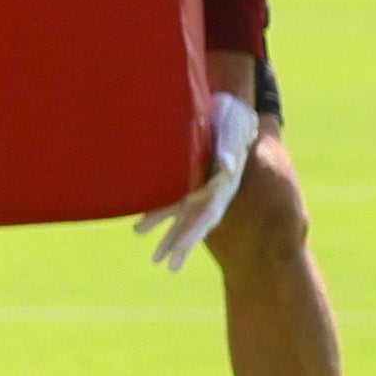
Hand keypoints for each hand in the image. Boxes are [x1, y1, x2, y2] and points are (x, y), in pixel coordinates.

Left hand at [138, 91, 262, 271]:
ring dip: (169, 236)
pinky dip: (157, 213)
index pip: (209, 211)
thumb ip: (229, 148)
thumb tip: (226, 167)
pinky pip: (171, 200)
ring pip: (182, 216)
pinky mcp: (188, 177)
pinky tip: (141, 227)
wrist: (228, 108)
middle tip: (169, 267)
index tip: (187, 247)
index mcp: (224, 182)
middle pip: (195, 221)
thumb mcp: (233, 128)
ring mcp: (200, 186)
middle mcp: (212, 189)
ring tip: (156, 259)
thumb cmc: (232, 116)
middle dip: (182, 243)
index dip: (197, 229)